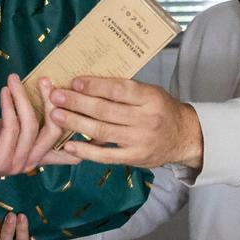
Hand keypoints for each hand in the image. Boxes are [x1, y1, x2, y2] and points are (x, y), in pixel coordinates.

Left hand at [0, 74, 77, 196]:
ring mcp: (16, 163)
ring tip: (13, 79)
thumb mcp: (8, 129)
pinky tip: (4, 92)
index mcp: (36, 155)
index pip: (68, 147)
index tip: (89, 109)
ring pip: (31, 125)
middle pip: (55, 131)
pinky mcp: (0, 160)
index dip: (83, 133)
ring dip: (22, 97)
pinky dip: (8, 106)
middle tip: (44, 79)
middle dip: (51, 101)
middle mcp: (31, 162)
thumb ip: (26, 120)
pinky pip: (11, 128)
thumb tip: (44, 94)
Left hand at [48, 77, 202, 168]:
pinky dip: (86, 151)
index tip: (74, 82)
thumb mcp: (150, 93)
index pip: (118, 90)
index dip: (95, 86)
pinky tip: (69, 145)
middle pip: (105, 110)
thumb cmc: (161, 109)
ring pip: (102, 131)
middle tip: (55, 96)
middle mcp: (146, 119)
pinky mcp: (134, 158)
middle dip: (77, 102)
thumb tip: (87, 84)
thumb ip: (124, 90)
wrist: (184, 136)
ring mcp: (139, 140)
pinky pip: (106, 155)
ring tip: (55, 115)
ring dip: (75, 123)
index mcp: (149, 98)